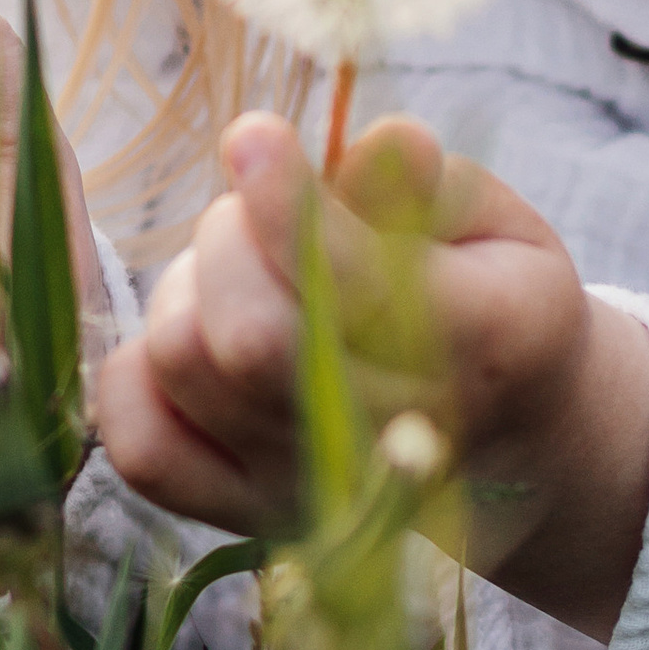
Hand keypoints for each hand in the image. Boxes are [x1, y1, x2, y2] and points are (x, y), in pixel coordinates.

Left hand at [94, 114, 648, 640]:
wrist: (508, 442)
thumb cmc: (496, 306)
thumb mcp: (501, 226)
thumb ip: (431, 183)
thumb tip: (377, 145)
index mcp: (480, 348)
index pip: (350, 284)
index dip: (283, 201)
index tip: (252, 135)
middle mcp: (391, 442)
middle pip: (246, 337)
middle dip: (231, 236)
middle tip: (258, 209)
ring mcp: (312, 490)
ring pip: (183, 365)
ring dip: (189, 289)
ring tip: (241, 270)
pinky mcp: (245, 514)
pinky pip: (141, 445)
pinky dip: (140, 373)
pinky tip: (194, 331)